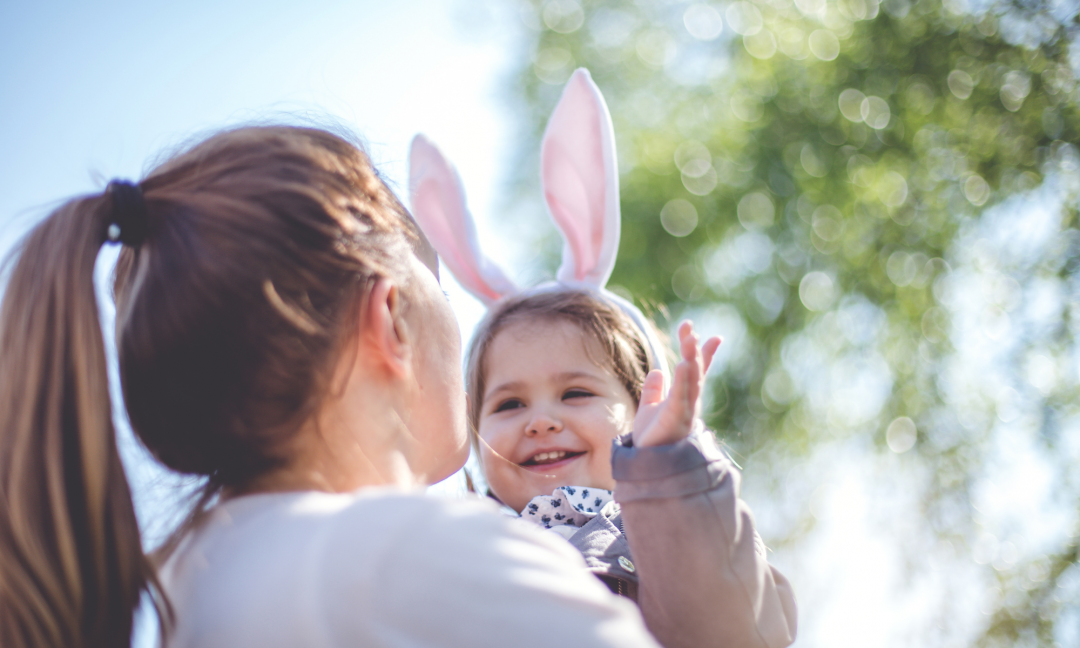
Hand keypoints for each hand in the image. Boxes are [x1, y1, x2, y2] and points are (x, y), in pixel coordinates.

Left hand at [633, 321, 720, 447]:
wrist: (645, 464)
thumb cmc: (651, 440)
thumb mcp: (648, 409)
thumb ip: (653, 391)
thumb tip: (656, 371)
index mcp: (683, 398)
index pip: (695, 372)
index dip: (702, 354)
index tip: (708, 335)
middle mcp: (688, 403)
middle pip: (693, 371)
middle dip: (693, 348)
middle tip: (690, 327)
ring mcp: (684, 411)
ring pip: (691, 380)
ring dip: (691, 358)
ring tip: (691, 338)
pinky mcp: (676, 420)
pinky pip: (681, 396)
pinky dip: (683, 380)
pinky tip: (684, 363)